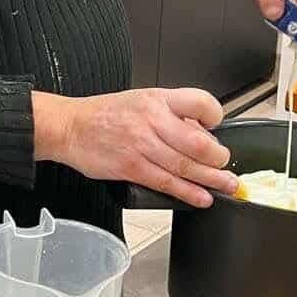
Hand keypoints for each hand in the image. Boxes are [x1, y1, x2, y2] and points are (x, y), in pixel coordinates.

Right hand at [34, 87, 235, 206]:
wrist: (70, 126)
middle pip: (198, 143)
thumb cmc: (105, 114)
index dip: (215, 115)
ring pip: (186, 166)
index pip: (199, 102)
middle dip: (218, 158)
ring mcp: (141, 145)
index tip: (218, 126)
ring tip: (226, 186)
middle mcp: (151, 120)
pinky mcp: (131, 168)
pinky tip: (201, 197)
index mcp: (157, 99)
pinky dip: (188, 193)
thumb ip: (170, 114)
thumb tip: (200, 133)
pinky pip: (166, 183)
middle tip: (225, 165)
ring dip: (211, 180)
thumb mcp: (141, 100)